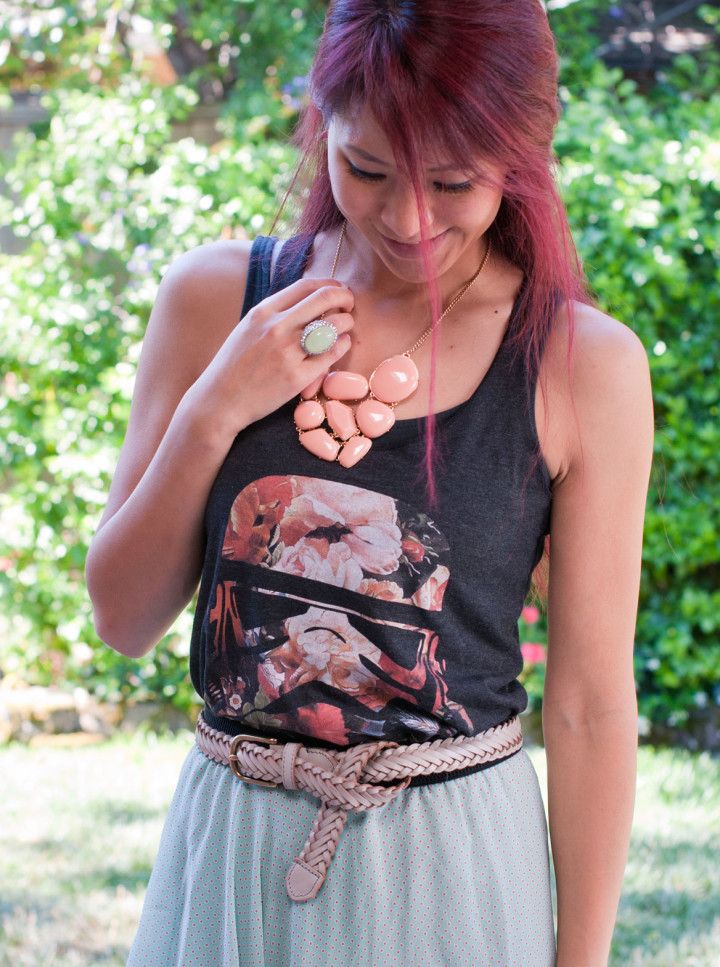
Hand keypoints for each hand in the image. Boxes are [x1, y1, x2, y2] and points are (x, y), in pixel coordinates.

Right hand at [189, 277, 353, 438]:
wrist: (219, 401)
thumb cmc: (234, 366)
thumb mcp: (248, 329)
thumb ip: (274, 314)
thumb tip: (306, 301)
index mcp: (263, 311)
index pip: (306, 286)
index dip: (329, 285)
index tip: (338, 291)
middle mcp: (276, 327)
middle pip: (325, 298)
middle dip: (345, 298)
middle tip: (350, 305)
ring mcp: (288, 352)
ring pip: (334, 326)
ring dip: (347, 323)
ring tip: (346, 328)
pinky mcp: (297, 377)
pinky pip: (331, 354)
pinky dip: (342, 346)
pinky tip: (341, 345)